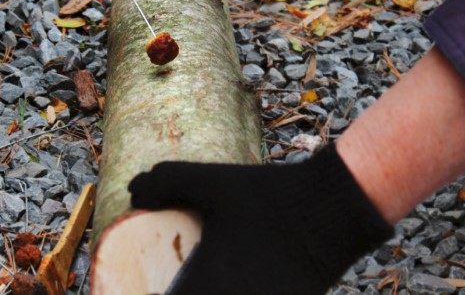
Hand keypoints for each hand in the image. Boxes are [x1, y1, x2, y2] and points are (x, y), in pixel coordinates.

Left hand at [128, 144, 393, 294]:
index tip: (130, 289)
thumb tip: (133, 191)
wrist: (334, 209)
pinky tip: (222, 277)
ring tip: (187, 280)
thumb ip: (167, 182)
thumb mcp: (212, 181)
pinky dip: (225, 293)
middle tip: (166, 281)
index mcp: (206, 287)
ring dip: (200, 294)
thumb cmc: (269, 197)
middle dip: (172, 294)